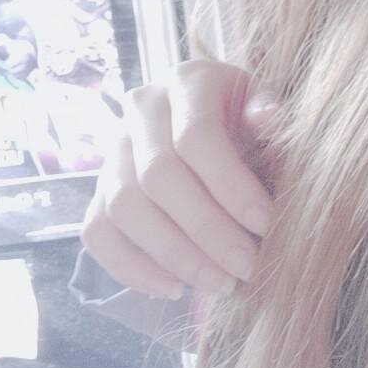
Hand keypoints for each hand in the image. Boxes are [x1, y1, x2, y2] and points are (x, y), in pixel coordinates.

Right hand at [78, 58, 278, 301]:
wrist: (217, 117)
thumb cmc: (250, 116)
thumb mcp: (267, 107)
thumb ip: (269, 117)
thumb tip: (268, 119)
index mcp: (188, 80)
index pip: (196, 136)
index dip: (230, 185)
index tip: (266, 224)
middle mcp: (142, 108)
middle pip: (158, 176)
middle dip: (206, 230)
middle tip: (246, 267)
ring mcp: (113, 148)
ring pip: (125, 208)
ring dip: (173, 256)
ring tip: (220, 283)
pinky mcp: (98, 188)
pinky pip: (99, 233)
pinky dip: (133, 268)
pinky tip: (175, 287)